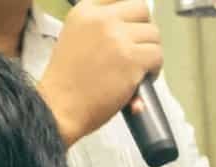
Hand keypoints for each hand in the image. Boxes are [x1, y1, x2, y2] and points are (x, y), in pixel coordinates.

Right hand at [39, 0, 162, 145]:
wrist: (58, 108)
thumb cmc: (65, 82)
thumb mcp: (74, 38)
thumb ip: (98, 26)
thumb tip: (132, 25)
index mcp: (85, 11)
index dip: (130, 14)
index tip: (130, 28)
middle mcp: (102, 19)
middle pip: (141, 9)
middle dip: (144, 29)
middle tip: (138, 48)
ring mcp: (118, 38)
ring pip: (153, 34)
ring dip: (150, 52)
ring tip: (138, 69)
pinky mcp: (132, 59)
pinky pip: (157, 56)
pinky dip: (154, 69)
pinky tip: (142, 80)